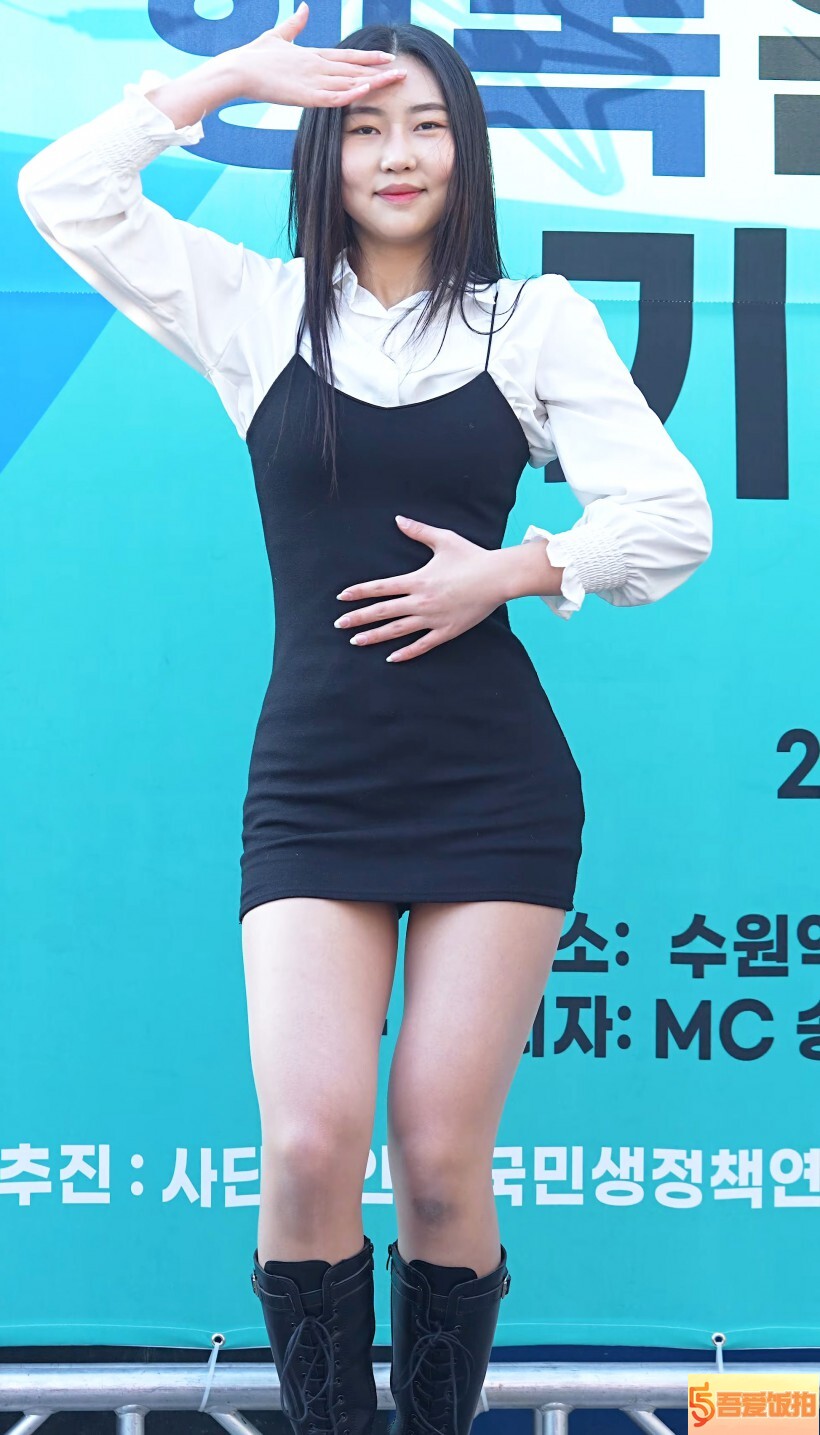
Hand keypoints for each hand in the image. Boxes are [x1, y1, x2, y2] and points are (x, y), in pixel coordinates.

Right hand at [233, 2, 406, 107]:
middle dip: (380, 70)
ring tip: (394, 81)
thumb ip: (294, 25)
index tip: (388, 57)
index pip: (347, 56)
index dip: (369, 58)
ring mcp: (313, 80)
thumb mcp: (278, 36)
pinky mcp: (305, 96)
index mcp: (312, 54)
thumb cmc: (254, 56)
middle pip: (355, 68)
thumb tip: (304, 8)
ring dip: (373, 82)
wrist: (238, 69)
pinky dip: (350, 95)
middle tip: (402, 71)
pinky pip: (334, 97)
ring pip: (350, 82)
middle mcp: (317, 65)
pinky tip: (366, 92)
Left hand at [334, 515, 508, 661]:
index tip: (342, 597)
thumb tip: (398, 519)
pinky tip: (390, 658)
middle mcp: (421, 601)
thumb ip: (418, 531)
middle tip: (338, 625)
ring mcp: (433, 618)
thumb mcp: (444, 539)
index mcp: (417, 580)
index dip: (360, 592)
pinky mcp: (447, 631)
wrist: (498, 578)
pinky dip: (405, 653)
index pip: (380, 588)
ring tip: (356, 641)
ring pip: (397, 631)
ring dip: (374, 636)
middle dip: (358, 618)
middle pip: (382, 612)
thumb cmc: (472, 557)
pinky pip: (422, 645)